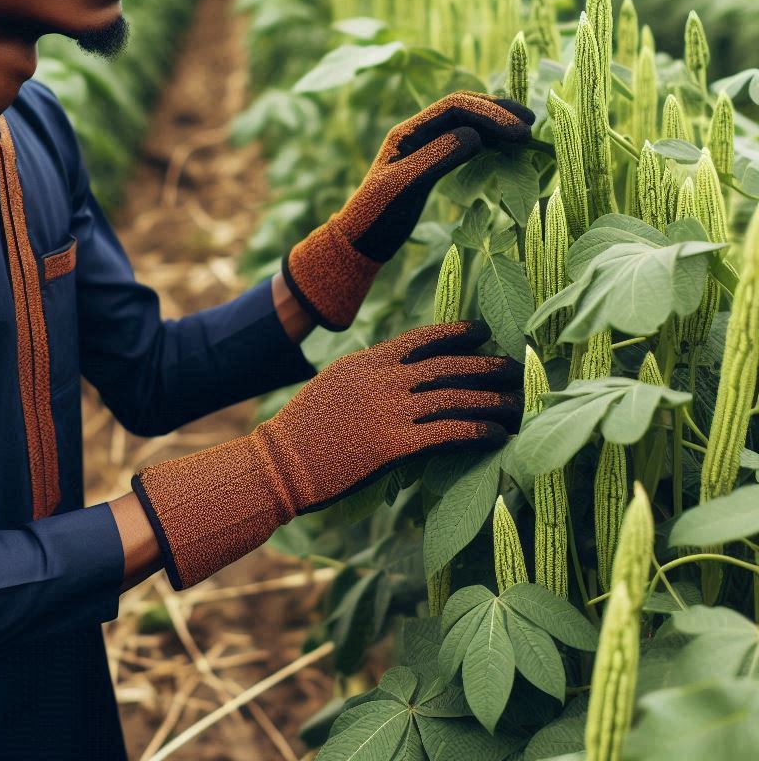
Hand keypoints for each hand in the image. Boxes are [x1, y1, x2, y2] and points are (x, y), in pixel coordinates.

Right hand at [131, 320, 522, 589]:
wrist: (280, 463)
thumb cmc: (304, 431)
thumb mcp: (333, 386)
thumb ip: (367, 376)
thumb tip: (399, 375)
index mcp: (366, 361)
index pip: (421, 339)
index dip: (456, 334)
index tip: (482, 332)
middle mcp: (382, 379)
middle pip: (447, 365)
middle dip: (486, 365)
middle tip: (515, 367)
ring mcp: (389, 411)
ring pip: (454, 398)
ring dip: (491, 401)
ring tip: (515, 405)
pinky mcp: (394, 445)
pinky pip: (448, 433)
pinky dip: (478, 432)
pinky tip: (497, 436)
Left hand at [283, 92, 533, 329]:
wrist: (359, 240)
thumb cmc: (375, 216)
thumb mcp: (402, 188)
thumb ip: (434, 160)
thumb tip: (473, 136)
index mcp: (407, 132)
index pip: (454, 107)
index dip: (489, 113)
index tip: (518, 130)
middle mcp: (417, 133)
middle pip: (463, 108)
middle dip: (497, 112)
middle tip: (530, 126)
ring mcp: (425, 147)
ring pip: (466, 123)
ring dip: (495, 124)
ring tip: (525, 133)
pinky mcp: (432, 163)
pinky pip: (464, 142)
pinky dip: (487, 141)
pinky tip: (506, 149)